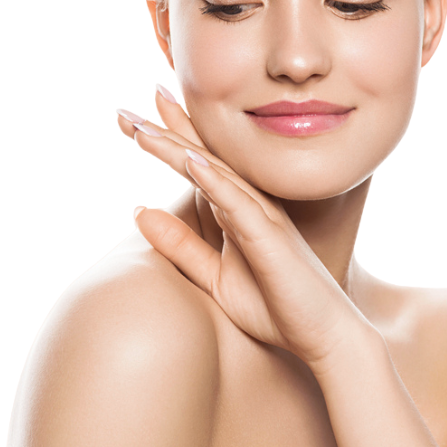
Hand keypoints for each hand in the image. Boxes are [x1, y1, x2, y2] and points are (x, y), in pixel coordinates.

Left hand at [116, 85, 373, 370]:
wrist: (322, 335)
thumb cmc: (275, 306)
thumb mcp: (214, 277)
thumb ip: (180, 245)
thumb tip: (139, 210)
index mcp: (237, 209)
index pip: (199, 165)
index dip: (170, 137)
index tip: (135, 116)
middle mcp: (250, 204)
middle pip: (203, 158)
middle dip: (164, 132)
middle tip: (124, 111)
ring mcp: (262, 217)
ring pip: (216, 172)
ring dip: (179, 149)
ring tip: (142, 130)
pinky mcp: (271, 238)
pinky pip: (239, 204)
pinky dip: (215, 180)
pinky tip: (192, 161)